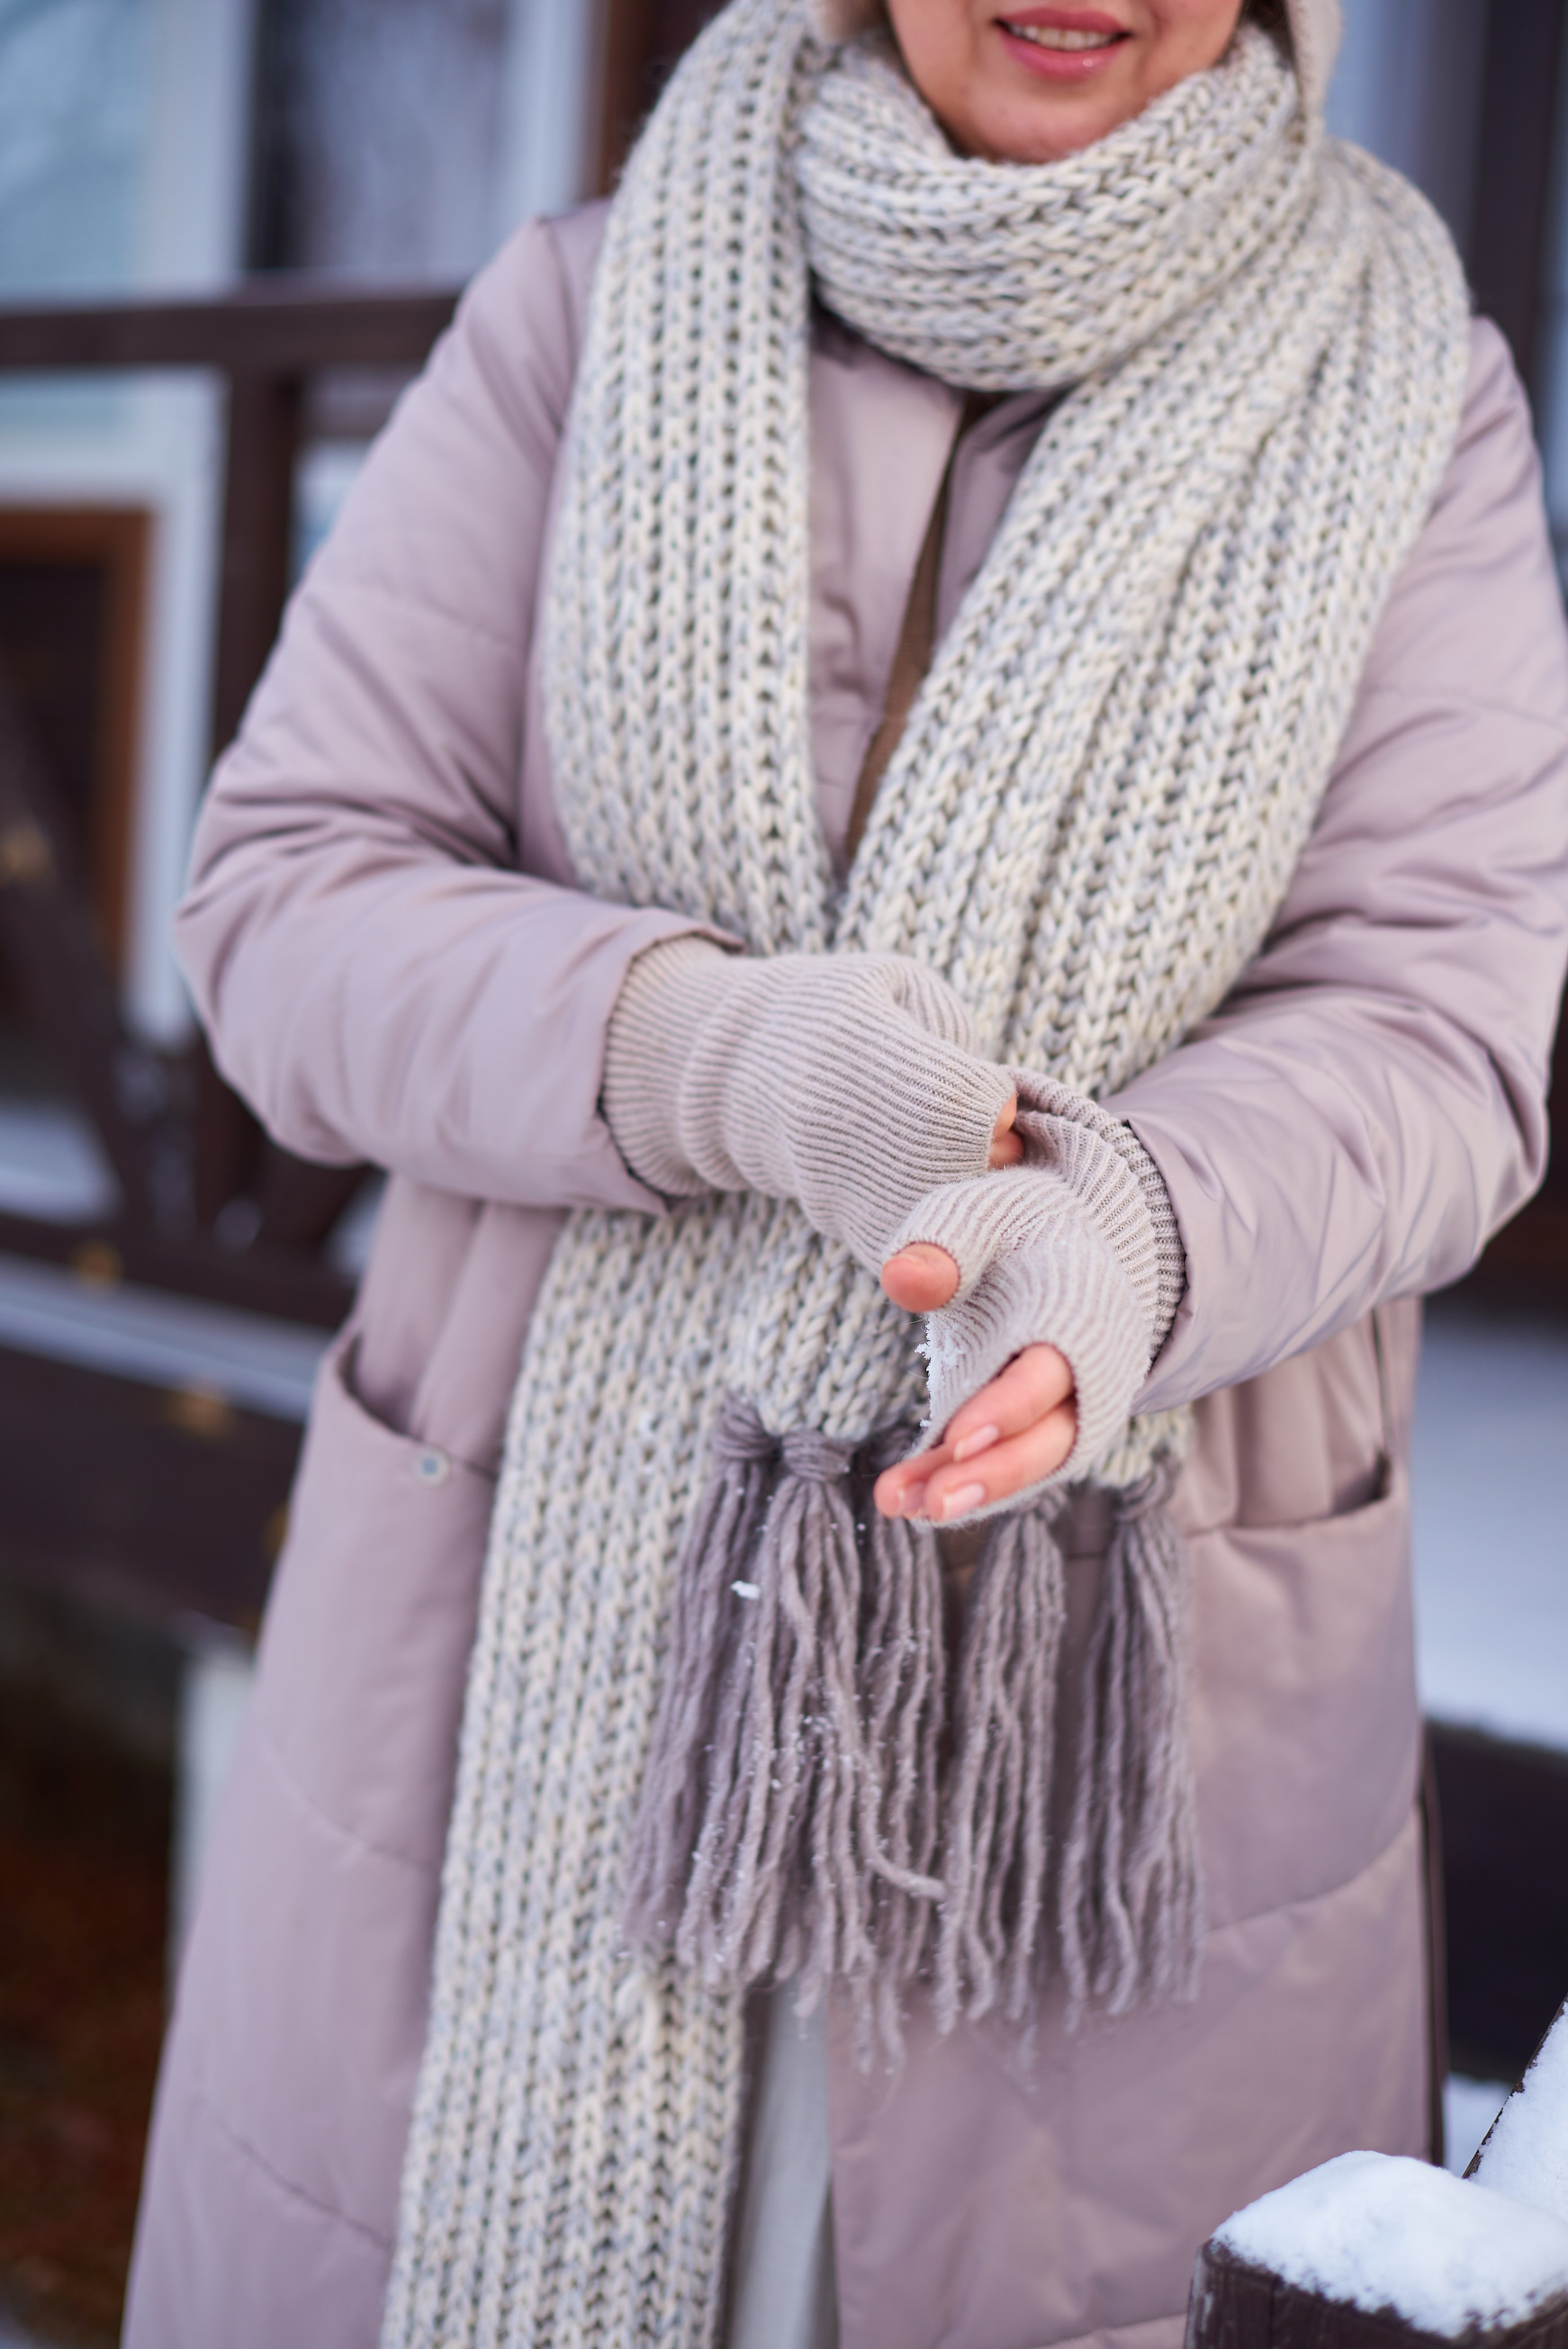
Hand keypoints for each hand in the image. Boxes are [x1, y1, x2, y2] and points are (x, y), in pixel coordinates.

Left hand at [874, 1097, 1076, 1520]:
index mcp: (1080, 1313)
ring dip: (969, 1490)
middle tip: (932, 1504)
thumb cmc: (1018, 1224)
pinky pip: (1010, 1464)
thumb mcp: (985, 1214)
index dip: (1010, 1408)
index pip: (1051, 1372)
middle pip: (1050, 1437)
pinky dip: (964, 1483)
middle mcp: (1088, 1370)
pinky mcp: (1042, 1425)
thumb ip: (945, 1243)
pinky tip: (909, 1501)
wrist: (1067, 1241)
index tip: (958, 1439)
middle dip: (992, 1474)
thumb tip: (899, 1279)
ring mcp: (1071, 1406)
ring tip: (901, 1507)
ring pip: (1029, 1462)